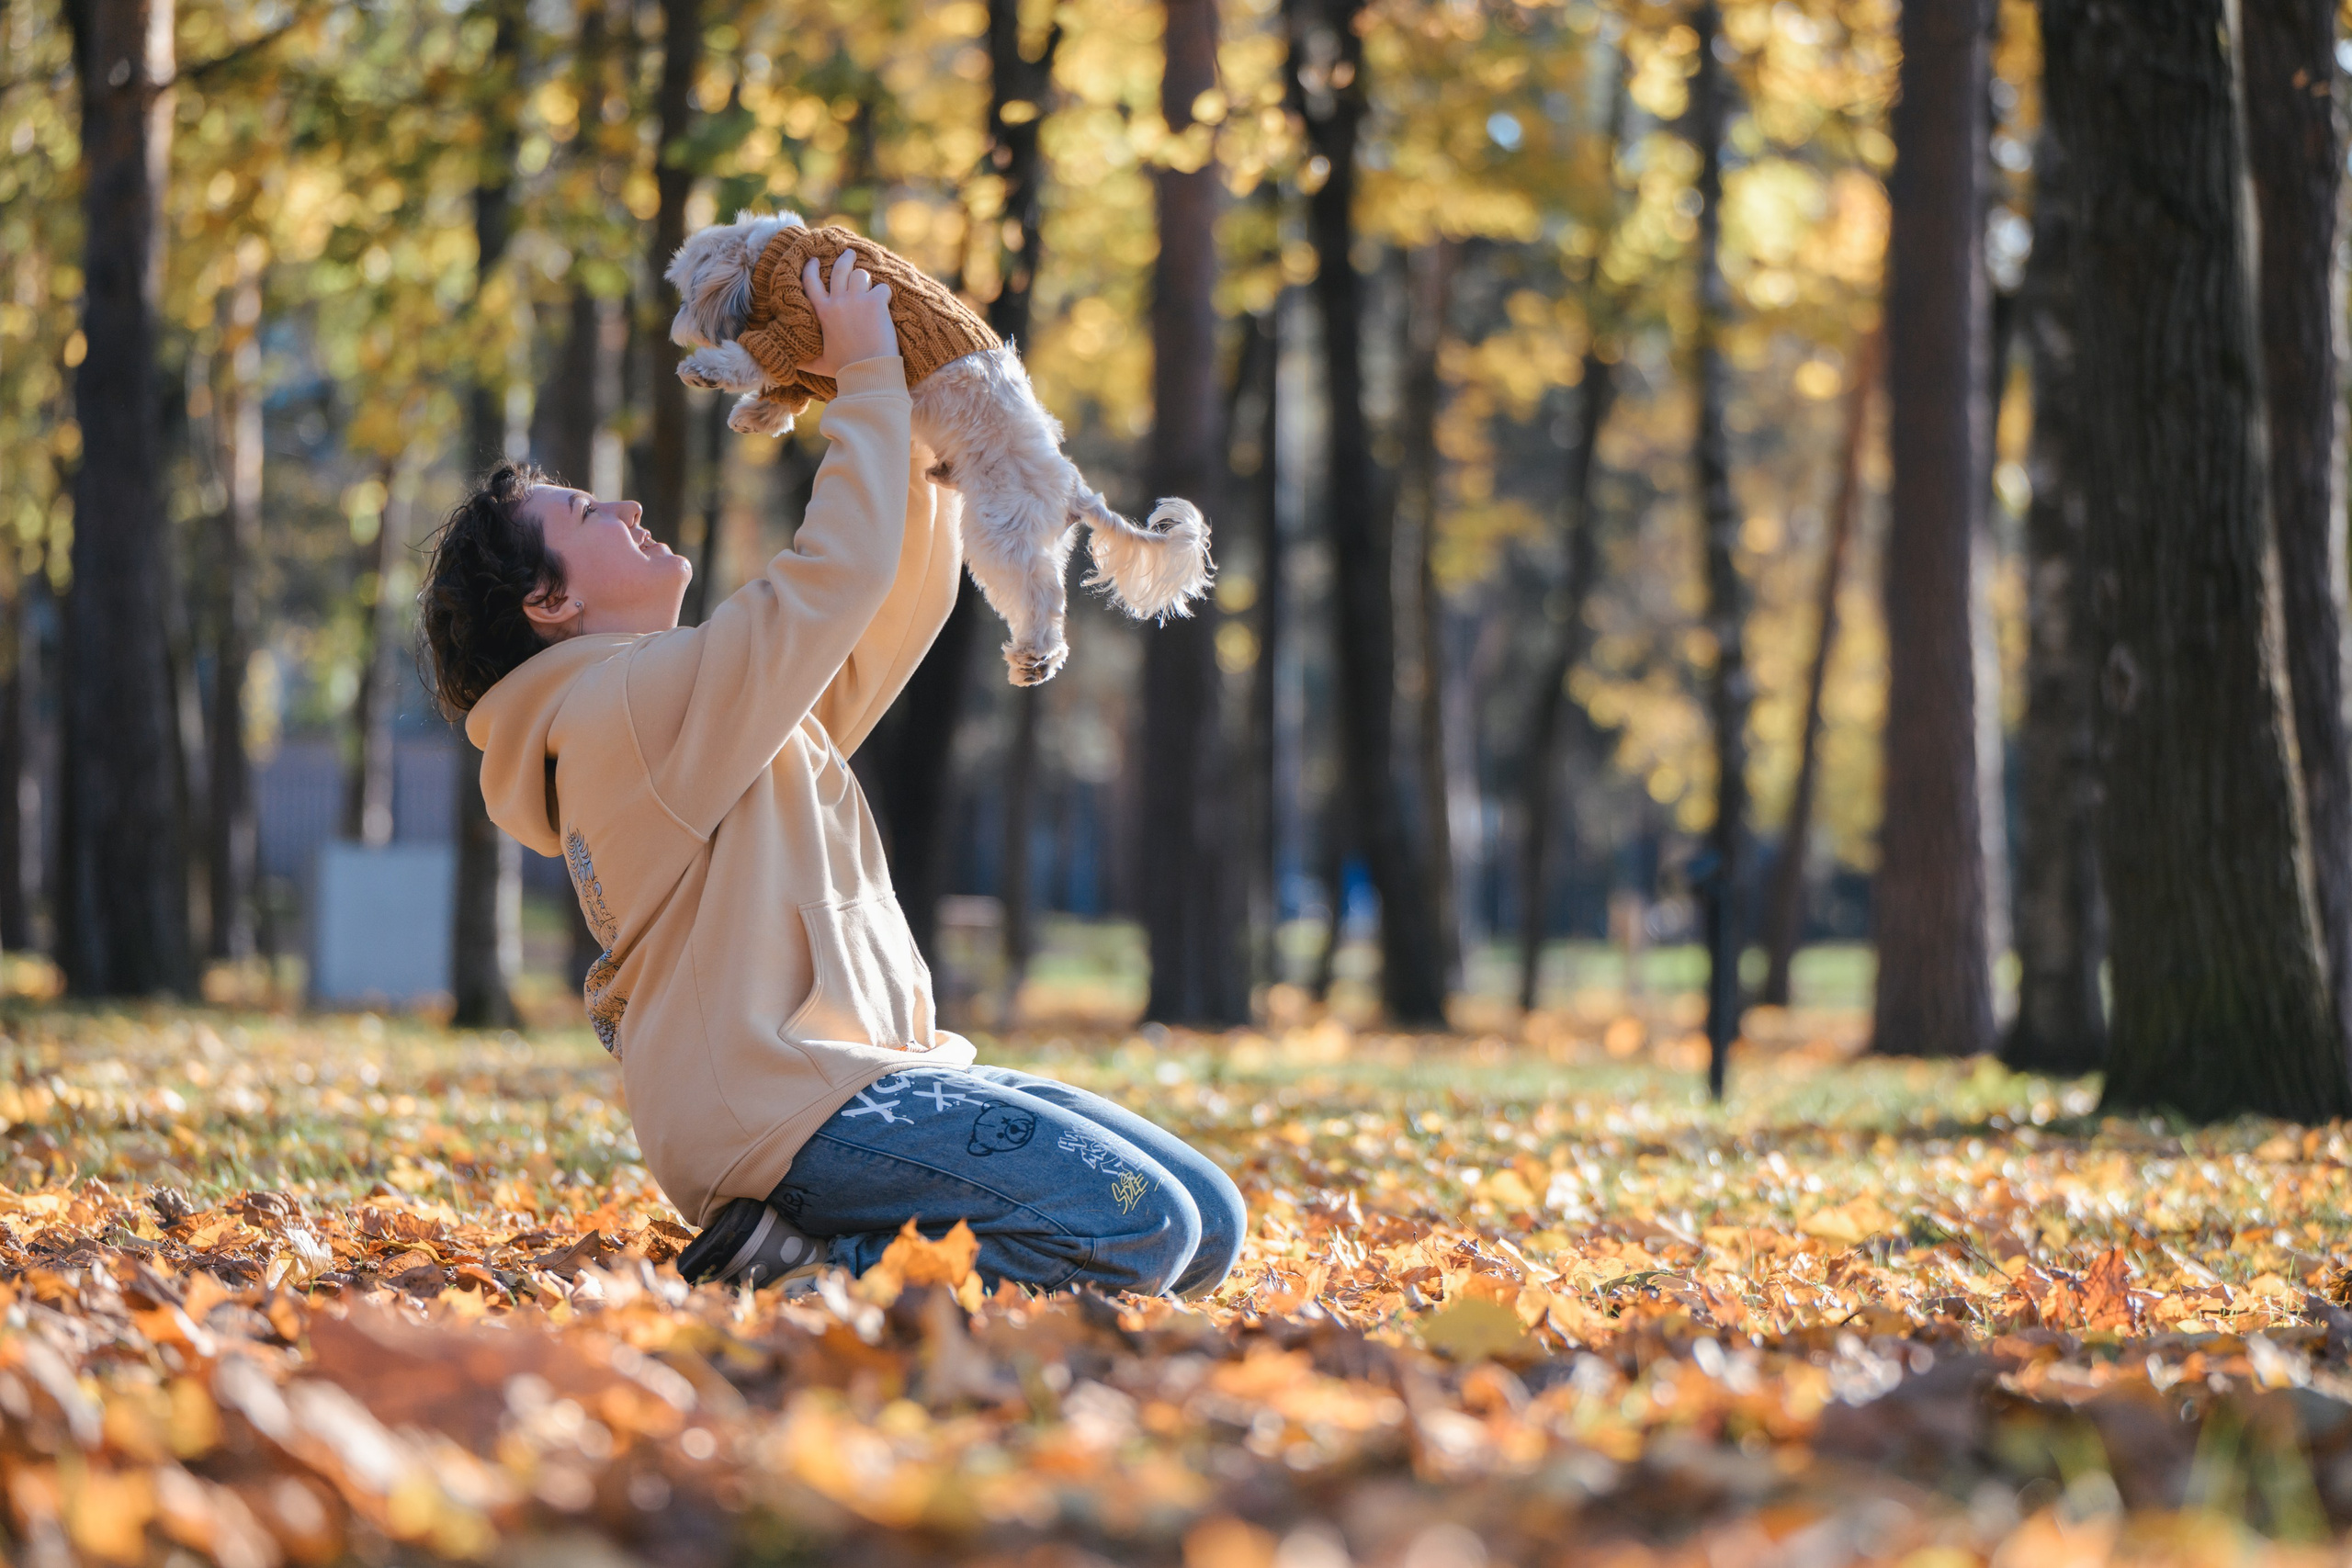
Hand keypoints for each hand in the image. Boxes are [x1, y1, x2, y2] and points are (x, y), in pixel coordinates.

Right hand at [797, 249, 896, 378]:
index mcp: (822, 312)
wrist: (867, 373)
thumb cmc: (844, 369)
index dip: (810, 268)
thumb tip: (790, 365)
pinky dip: (885, 295)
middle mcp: (838, 302)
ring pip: (861, 275)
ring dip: (866, 280)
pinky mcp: (875, 302)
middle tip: (849, 253)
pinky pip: (882, 288)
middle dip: (845, 258)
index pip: (810, 282)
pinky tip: (886, 306)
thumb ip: (804, 362)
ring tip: (870, 287)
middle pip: (839, 269)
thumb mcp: (818, 364)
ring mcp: (857, 300)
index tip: (813, 260)